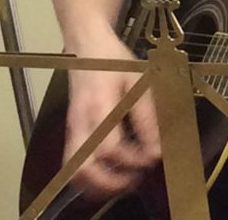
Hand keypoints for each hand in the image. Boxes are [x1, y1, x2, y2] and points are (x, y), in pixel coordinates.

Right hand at [64, 29, 159, 200]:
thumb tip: (157, 148)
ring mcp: (72, 129)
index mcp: (99, 106)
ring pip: (74, 172)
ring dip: (98, 184)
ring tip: (124, 179)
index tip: (153, 155)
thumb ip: (148, 116)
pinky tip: (110, 172)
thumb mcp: (138, 81)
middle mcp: (81, 122)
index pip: (109, 148)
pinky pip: (72, 165)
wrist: (87, 45)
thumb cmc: (113, 60)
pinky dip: (90, 177)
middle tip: (136, 176)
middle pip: (84, 169)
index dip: (133, 159)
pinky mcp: (71, 132)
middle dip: (110, 182)